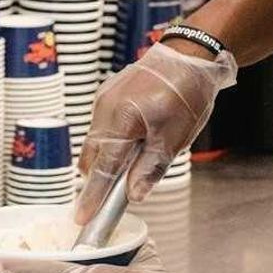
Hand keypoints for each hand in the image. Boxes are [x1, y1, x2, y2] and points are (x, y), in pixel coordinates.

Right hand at [76, 41, 235, 221]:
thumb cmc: (187, 93)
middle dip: (95, 180)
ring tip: (126, 168)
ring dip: (105, 158)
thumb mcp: (175, 138)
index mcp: (121, 121)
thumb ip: (150, 169)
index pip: (103, 169)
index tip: (82, 218)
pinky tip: (129, 144)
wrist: (190, 55)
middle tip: (101, 202)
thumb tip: (133, 195)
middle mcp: (105, 109)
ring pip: (95, 140)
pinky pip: (102, 125)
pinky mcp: (108, 93)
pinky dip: (110, 140)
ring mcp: (104, 99)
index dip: (92, 197)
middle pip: (91, 156)